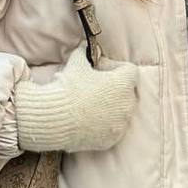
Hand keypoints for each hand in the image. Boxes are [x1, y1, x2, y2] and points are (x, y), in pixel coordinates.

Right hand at [15, 45, 138, 152]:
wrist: (57, 118)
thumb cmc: (69, 88)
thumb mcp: (76, 64)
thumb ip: (84, 54)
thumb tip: (84, 47)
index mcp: (123, 83)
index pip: (130, 70)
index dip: (115, 67)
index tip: (101, 69)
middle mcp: (127, 104)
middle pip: (127, 92)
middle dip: (114, 88)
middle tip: (95, 86)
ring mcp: (120, 124)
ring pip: (121, 112)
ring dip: (110, 107)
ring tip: (90, 105)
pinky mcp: (111, 139)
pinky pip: (113, 129)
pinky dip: (104, 125)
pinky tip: (89, 120)